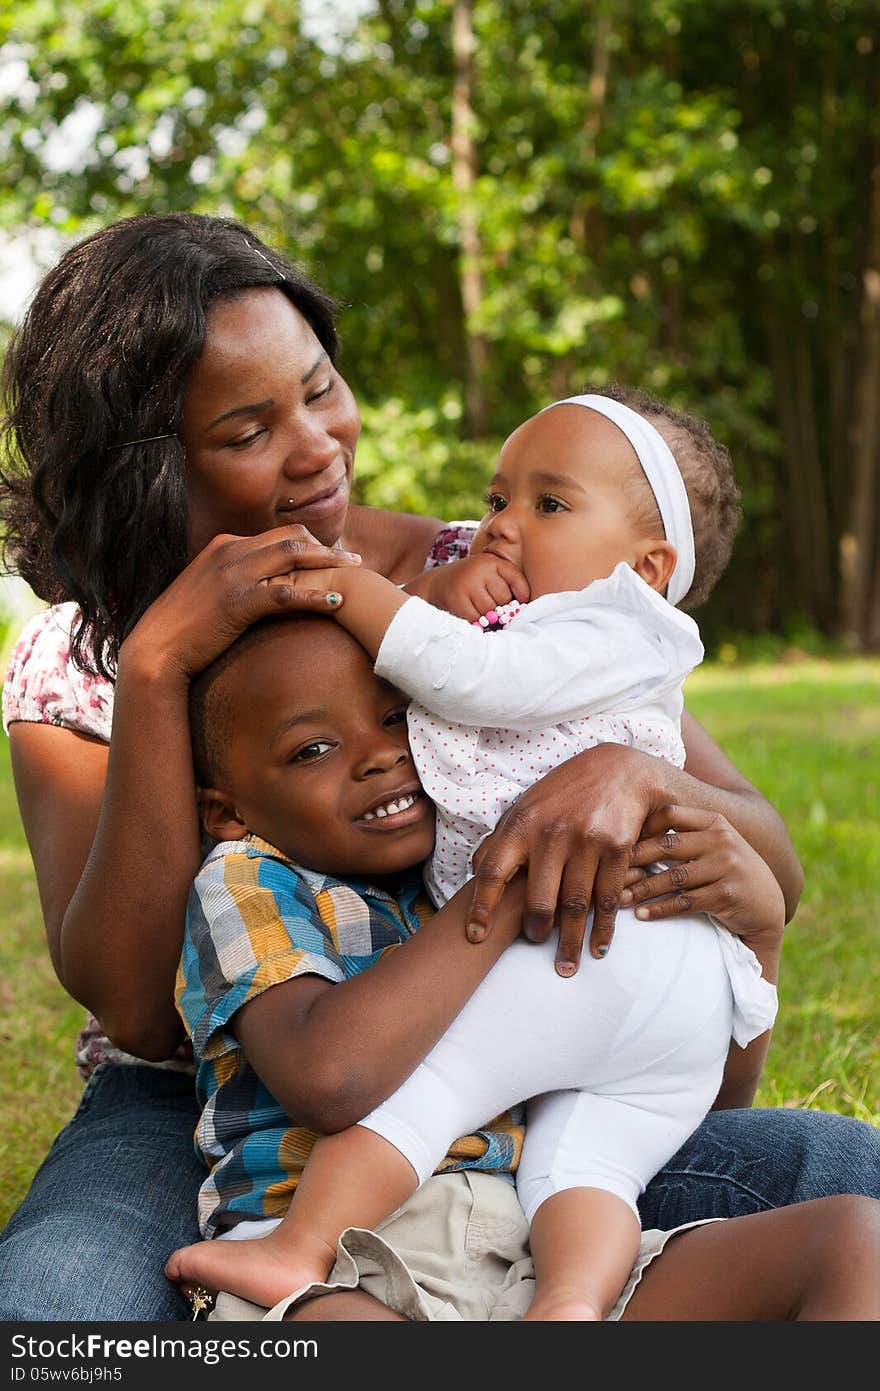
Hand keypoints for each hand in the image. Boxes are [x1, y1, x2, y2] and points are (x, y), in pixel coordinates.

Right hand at [122, 526, 360, 681]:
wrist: (156, 649)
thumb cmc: (183, 629)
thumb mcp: (208, 593)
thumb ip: (233, 581)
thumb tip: (261, 588)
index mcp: (223, 545)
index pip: (275, 534)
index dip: (307, 544)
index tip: (330, 555)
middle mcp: (230, 551)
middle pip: (290, 538)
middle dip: (326, 547)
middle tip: (353, 559)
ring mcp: (234, 573)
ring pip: (293, 556)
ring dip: (329, 563)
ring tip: (356, 572)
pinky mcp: (239, 601)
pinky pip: (287, 593)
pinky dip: (315, 596)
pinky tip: (337, 603)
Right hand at [417, 553, 529, 621]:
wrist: (436, 584)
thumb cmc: (471, 582)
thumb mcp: (488, 575)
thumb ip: (506, 585)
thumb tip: (520, 609)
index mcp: (491, 561)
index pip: (516, 579)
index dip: (522, 593)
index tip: (521, 600)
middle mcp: (479, 569)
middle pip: (504, 598)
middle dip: (499, 605)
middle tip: (486, 600)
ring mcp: (467, 584)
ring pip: (490, 611)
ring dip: (486, 615)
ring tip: (475, 605)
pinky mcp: (457, 600)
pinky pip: (476, 618)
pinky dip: (475, 621)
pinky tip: (468, 611)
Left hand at [465, 743, 666, 974]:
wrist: (618, 770)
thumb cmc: (564, 792)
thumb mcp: (527, 805)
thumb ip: (503, 838)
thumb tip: (475, 869)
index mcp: (520, 824)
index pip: (491, 872)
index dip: (481, 908)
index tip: (474, 936)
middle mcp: (550, 834)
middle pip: (537, 900)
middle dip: (535, 931)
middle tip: (534, 944)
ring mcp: (584, 842)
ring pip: (573, 906)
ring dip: (570, 942)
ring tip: (566, 965)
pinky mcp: (615, 848)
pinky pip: (606, 899)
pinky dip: (603, 929)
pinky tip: (598, 947)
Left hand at [620, 805, 785, 945]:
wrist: (765, 905)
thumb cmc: (727, 870)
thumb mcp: (712, 844)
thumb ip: (682, 834)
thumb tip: (627, 830)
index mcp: (714, 821)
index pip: (669, 814)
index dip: (639, 825)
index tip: (615, 841)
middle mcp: (722, 840)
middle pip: (666, 846)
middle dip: (633, 860)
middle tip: (605, 872)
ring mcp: (727, 867)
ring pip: (673, 877)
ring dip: (642, 890)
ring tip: (618, 899)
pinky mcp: (727, 895)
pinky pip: (685, 902)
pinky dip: (660, 909)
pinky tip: (642, 915)